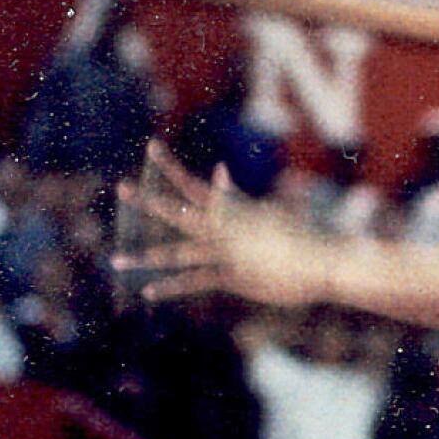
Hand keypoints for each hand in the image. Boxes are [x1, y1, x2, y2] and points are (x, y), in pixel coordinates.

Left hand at [117, 144, 327, 309]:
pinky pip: (194, 282)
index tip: (151, 146)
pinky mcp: (232, 277)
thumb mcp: (268, 210)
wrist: (321, 258)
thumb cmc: (302, 234)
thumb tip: (220, 172)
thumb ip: (236, 195)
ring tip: (117, 259)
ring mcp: (225, 252)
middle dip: (148, 201)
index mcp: (232, 210)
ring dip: (144, 257)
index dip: (171, 166)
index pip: (194, 184)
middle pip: (177, 211)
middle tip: (121, 188)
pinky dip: (170, 288)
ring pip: (176, 253)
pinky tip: (147, 291)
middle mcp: (223, 228)